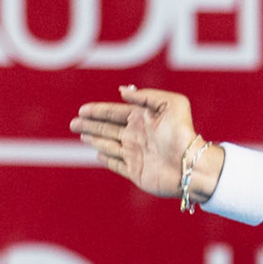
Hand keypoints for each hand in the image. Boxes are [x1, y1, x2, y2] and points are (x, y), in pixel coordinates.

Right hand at [70, 85, 196, 198]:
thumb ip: (146, 96)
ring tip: (81, 134)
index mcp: (143, 119)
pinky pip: (117, 164)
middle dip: (90, 124)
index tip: (82, 110)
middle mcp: (137, 136)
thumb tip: (122, 92)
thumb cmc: (183, 133)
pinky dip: (107, 160)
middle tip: (73, 123)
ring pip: (109, 145)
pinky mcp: (136, 172)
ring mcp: (136, 154)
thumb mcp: (171, 104)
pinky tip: (99, 155)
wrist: (190, 165)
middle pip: (108, 128)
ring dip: (95, 139)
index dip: (98, 111)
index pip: (115, 113)